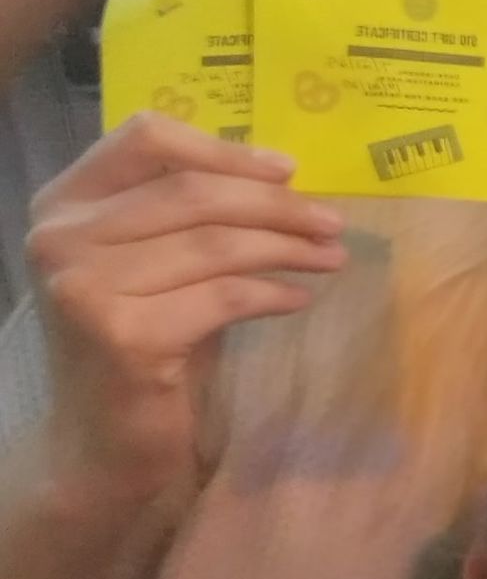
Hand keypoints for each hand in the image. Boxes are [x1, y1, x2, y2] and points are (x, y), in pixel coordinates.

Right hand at [26, 112, 345, 496]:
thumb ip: (186, 216)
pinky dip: (272, 293)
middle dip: (276, 205)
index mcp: (64, 202)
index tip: (289, 170)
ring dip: (287, 248)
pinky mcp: (123, 335)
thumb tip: (280, 178)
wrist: (103, 440)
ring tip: (333, 258)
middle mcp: (61, 236)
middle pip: (192, 191)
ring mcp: (85, 285)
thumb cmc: (141, 343)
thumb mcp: (153, 265)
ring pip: (214, 243)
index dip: (225, 149)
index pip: (146, 139)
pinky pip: (223, 297)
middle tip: (332, 222)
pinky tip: (299, 298)